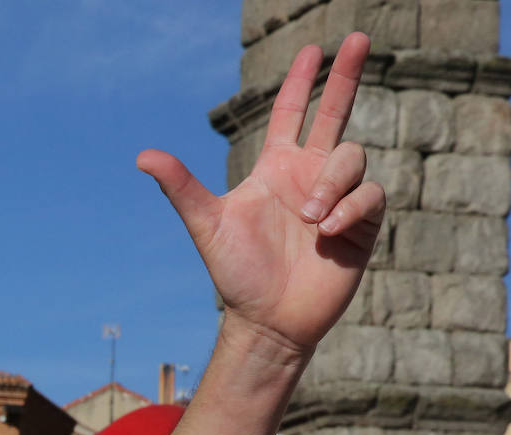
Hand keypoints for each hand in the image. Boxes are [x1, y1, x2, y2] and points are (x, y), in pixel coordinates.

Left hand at [136, 33, 384, 356]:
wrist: (268, 320)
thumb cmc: (237, 276)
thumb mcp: (208, 226)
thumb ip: (181, 188)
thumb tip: (142, 156)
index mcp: (276, 169)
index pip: (291, 113)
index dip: (301, 81)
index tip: (315, 49)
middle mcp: (310, 176)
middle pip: (334, 113)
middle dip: (345, 75)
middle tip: (357, 38)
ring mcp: (339, 198)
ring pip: (351, 157)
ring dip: (331, 183)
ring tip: (311, 218)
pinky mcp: (361, 224)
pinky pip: (368, 195)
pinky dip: (349, 208)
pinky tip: (327, 232)